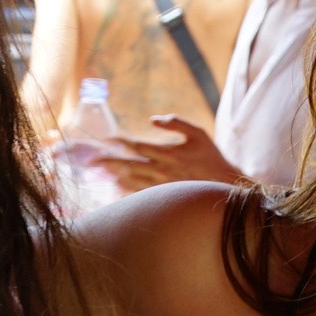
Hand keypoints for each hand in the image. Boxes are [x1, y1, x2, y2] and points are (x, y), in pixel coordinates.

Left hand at [98, 116, 243, 193]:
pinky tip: (115, 186)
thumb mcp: (198, 132)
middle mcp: (162, 170)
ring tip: (99, 171)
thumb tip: (153, 119)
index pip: (138, 146)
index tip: (109, 137)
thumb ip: (176, 122)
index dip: (121, 141)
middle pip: (129, 165)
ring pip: (131, 181)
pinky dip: (126, 190)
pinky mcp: (164, 196)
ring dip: (114, 175)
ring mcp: (161, 185)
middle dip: (108, 161)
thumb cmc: (210, 156)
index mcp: (168, 152)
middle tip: (91, 160)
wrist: (224, 185)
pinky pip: (140, 194)